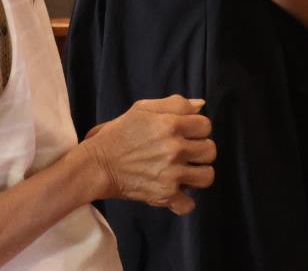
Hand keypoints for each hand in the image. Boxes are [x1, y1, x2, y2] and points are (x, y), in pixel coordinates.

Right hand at [82, 95, 215, 213]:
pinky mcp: (164, 195)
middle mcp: (174, 149)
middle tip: (185, 153)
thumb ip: (175, 104)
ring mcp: (171, 173)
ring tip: (185, 172)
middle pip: (211, 150)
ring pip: (207, 176)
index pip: (206, 125)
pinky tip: (176, 192)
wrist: (97, 165)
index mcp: (171, 124)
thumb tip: (201, 106)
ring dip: (198, 175)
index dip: (198, 129)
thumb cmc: (118, 134)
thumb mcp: (142, 109)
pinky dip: (183, 201)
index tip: (186, 134)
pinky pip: (189, 204)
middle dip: (200, 150)